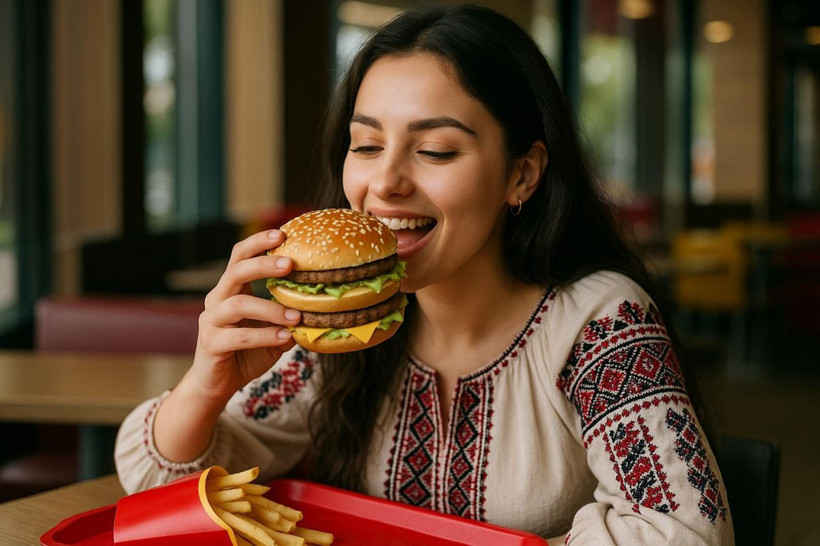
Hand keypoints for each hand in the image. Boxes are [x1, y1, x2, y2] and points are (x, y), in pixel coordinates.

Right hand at [186, 229, 301, 403]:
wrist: (218, 384)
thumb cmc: (248, 352)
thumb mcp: (274, 331)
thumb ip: (290, 316)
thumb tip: (325, 307)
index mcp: (231, 290)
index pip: (240, 256)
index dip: (258, 242)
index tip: (282, 233)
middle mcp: (218, 299)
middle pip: (236, 271)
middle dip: (263, 264)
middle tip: (290, 263)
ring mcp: (211, 321)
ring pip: (238, 303)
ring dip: (270, 308)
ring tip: (296, 316)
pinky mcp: (210, 343)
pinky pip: (239, 336)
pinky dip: (264, 335)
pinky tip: (285, 337)